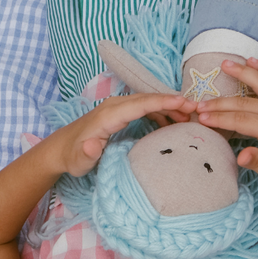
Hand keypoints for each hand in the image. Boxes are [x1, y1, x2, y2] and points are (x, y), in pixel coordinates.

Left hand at [47, 91, 193, 177]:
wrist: (61, 149)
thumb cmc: (72, 156)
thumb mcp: (78, 159)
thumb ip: (86, 153)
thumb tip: (91, 146)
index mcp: (108, 115)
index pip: (140, 104)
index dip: (162, 102)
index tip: (183, 102)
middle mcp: (115, 106)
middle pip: (148, 99)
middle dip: (173, 102)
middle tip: (196, 110)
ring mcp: (118, 108)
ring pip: (148, 102)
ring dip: (169, 108)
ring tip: (190, 118)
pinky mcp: (120, 113)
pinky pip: (144, 108)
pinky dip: (160, 112)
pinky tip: (172, 122)